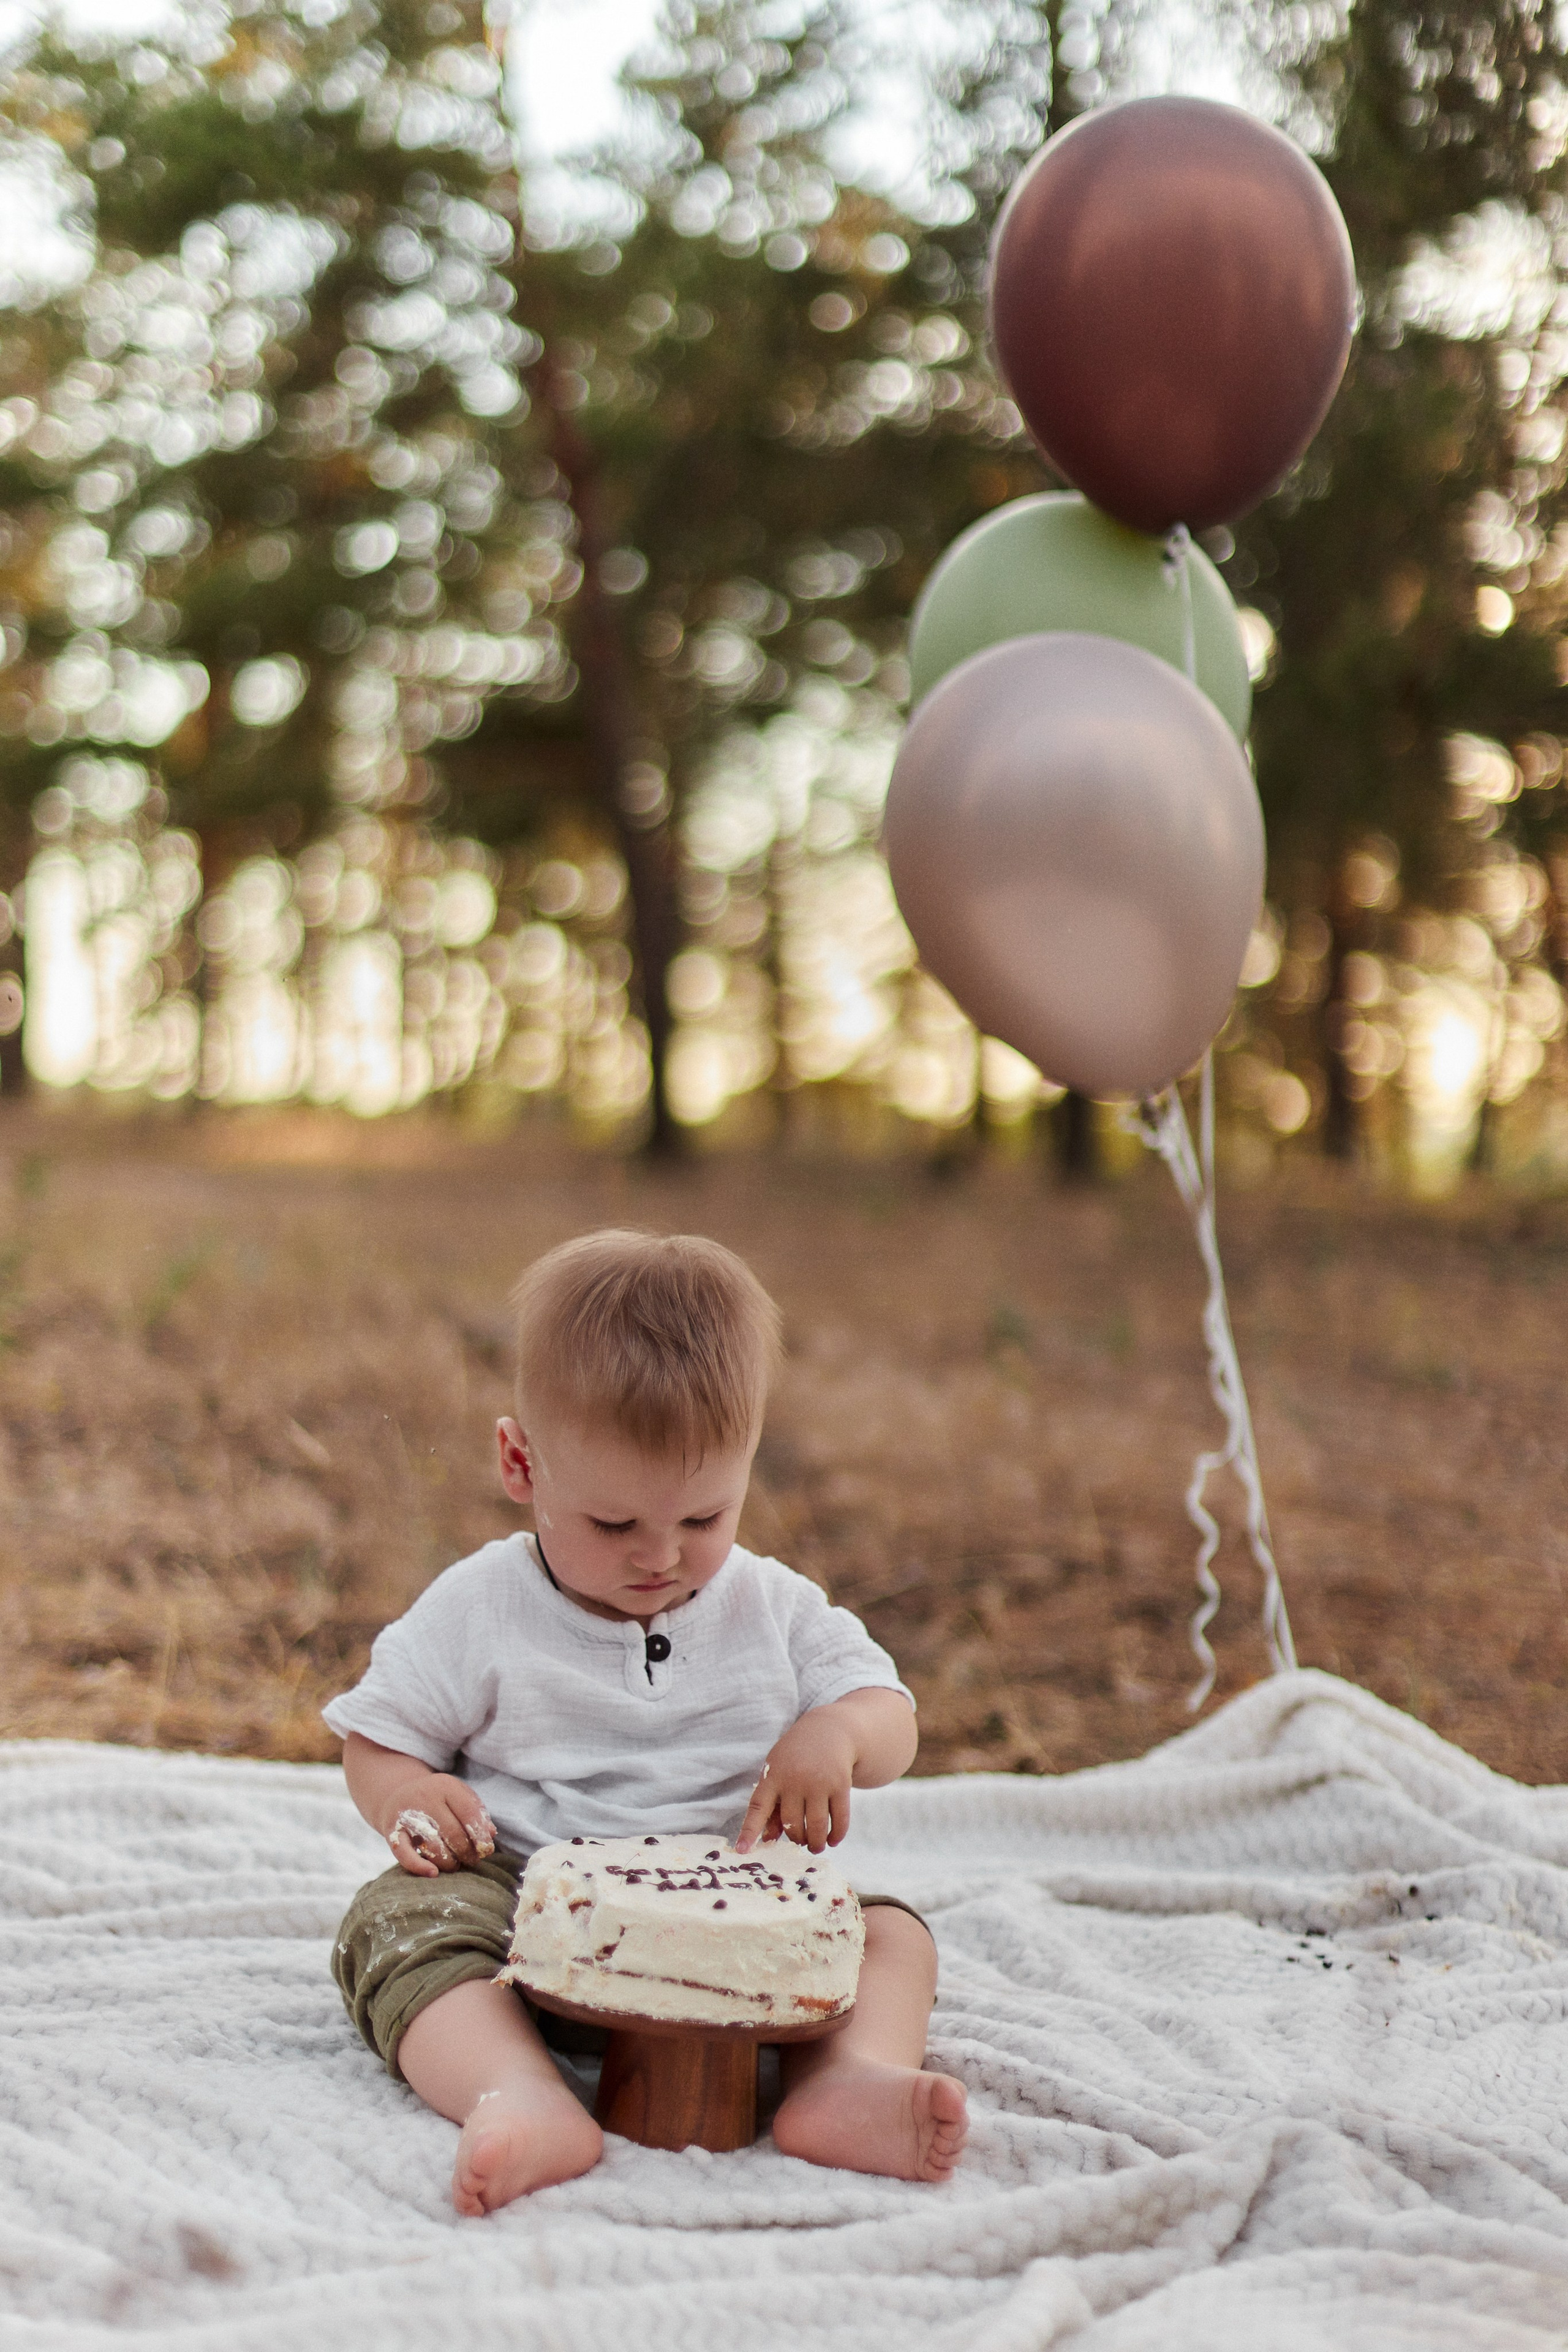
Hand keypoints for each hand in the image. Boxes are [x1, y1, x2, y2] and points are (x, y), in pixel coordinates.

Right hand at [381, 1772, 496, 1876]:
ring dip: (448, 1861)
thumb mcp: (457, 1796)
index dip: (480, 1835)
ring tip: (455, 1864)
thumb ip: (476, 1812)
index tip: (487, 1850)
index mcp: (445, 1785)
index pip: (468, 1812)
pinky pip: (404, 1853)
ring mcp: (406, 1813)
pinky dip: (419, 1866)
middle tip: (472, 1861)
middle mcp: (425, 1796)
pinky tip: (433, 1873)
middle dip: (466, 1851)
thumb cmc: (437, 1799)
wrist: (397, 1794)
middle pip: (452, 1832)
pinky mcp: (392, 1831)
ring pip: (433, 1845)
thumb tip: (491, 1834)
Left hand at [736, 1709, 857, 1853]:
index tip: (742, 1850)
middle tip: (800, 1841)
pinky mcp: (840, 1785)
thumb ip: (771, 1804)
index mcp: (773, 1776)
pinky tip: (833, 1840)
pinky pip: (839, 1819)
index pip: (757, 1808)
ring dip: (816, 1843)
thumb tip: (768, 1839)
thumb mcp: (778, 1772)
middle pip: (792, 1824)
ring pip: (816, 1826)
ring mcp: (819, 1782)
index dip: (749, 1831)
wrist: (829, 1730)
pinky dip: (836, 1835)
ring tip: (815, 1846)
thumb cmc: (796, 1757)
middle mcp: (794, 1779)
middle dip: (796, 1838)